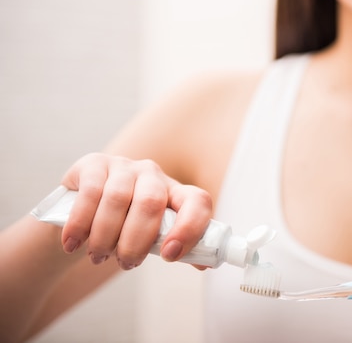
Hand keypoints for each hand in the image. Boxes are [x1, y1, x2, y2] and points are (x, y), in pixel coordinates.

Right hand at [60, 153, 213, 269]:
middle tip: (125, 263)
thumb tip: (203, 263)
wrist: (85, 210)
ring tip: (99, 256)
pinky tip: (74, 244)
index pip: (197, 201)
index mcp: (176, 192)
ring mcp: (124, 166)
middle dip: (136, 242)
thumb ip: (177, 248)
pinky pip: (90, 193)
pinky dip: (80, 225)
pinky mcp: (94, 164)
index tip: (170, 255)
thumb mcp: (152, 236)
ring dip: (105, 237)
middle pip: (151, 203)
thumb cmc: (128, 227)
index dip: (189, 228)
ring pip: (118, 199)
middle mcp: (153, 174)